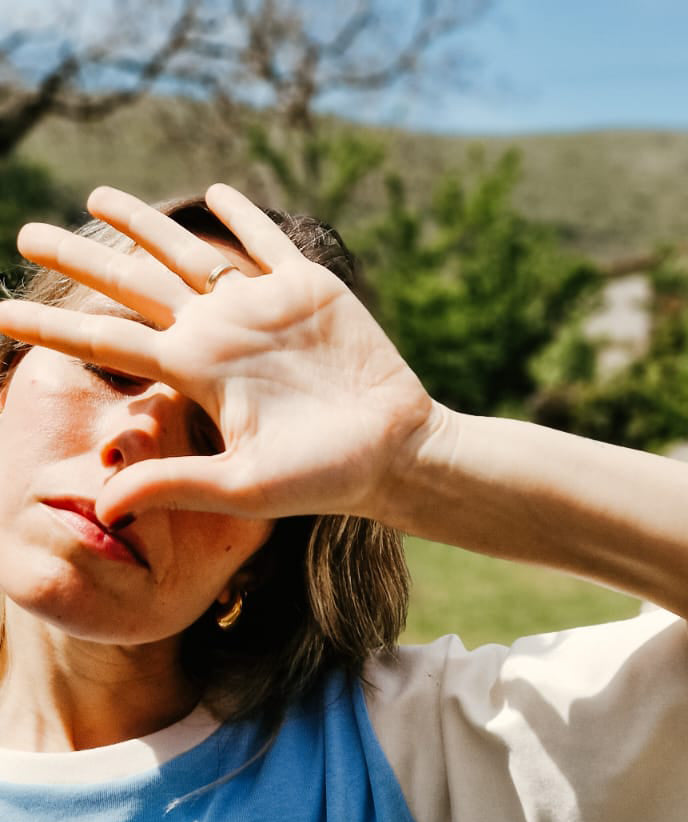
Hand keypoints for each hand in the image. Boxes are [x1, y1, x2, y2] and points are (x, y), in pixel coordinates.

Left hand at [0, 184, 436, 528]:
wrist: (395, 452)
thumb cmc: (323, 478)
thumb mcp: (242, 487)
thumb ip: (171, 482)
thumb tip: (100, 509)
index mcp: (197, 373)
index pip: (108, 340)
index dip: (53, 324)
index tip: (0, 313)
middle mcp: (219, 335)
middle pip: (132, 285)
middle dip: (80, 258)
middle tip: (26, 230)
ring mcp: (260, 308)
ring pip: (186, 253)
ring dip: (143, 224)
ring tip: (96, 198)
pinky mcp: (308, 288)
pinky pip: (265, 242)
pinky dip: (241, 214)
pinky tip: (213, 193)